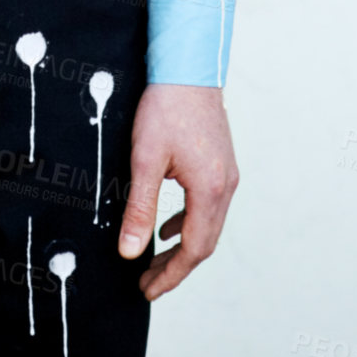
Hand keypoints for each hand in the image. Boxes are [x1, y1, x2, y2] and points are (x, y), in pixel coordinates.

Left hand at [117, 83, 238, 300]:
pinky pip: (208, 206)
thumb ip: (139, 208)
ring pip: (207, 225)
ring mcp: (227, 174)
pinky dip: (188, 222)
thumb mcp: (145, 159)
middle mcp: (225, 186)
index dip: (170, 275)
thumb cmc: (166, 106)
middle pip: (204, 242)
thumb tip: (129, 251)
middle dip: (175, 267)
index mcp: (210, 190)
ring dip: (182, 246)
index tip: (146, 290)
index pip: (193, 250)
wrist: (189, 65)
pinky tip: (168, 226)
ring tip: (153, 261)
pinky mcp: (221, 163)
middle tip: (146, 283)